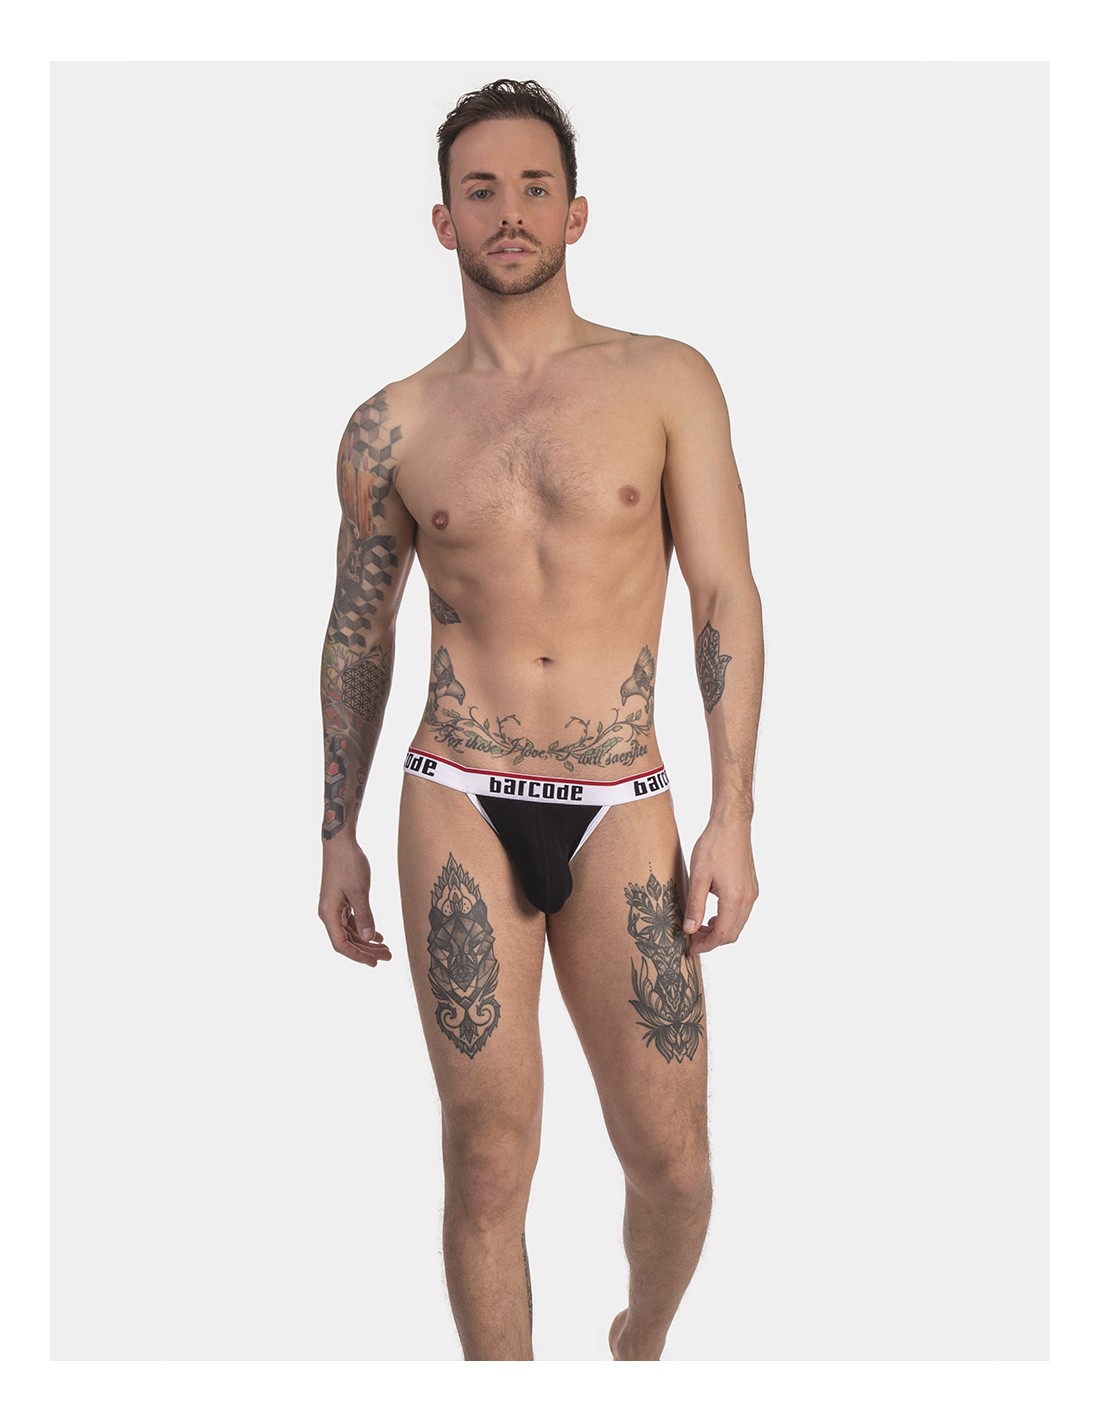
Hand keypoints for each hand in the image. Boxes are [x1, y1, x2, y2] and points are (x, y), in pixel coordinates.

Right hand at [318, 840, 393, 966]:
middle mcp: (329, 914)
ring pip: (351, 932)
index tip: (375, 963)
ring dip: (367, 941)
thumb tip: (369, 938)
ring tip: (386, 948)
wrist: (341, 843)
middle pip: (347, 941)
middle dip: (367, 951)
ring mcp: (335, 908)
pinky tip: (378, 935)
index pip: (341, 944)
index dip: (358, 956)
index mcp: (328, 914)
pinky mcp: (341, 901)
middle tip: (388, 956)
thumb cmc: (348, 864)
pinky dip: (364, 929)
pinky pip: (352, 922)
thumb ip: (365, 916)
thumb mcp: (359, 891)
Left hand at [682, 816, 758, 953]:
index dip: (706, 945)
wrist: (731, 824)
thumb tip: (689, 929)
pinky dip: (726, 919)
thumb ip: (695, 905)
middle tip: (691, 937)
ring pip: (737, 924)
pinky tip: (711, 913)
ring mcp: (752, 893)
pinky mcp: (751, 887)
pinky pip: (741, 912)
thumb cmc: (714, 845)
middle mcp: (748, 899)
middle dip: (712, 940)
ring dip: (719, 930)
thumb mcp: (698, 876)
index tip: (690, 948)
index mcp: (735, 899)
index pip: (722, 935)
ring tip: (698, 925)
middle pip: (732, 933)